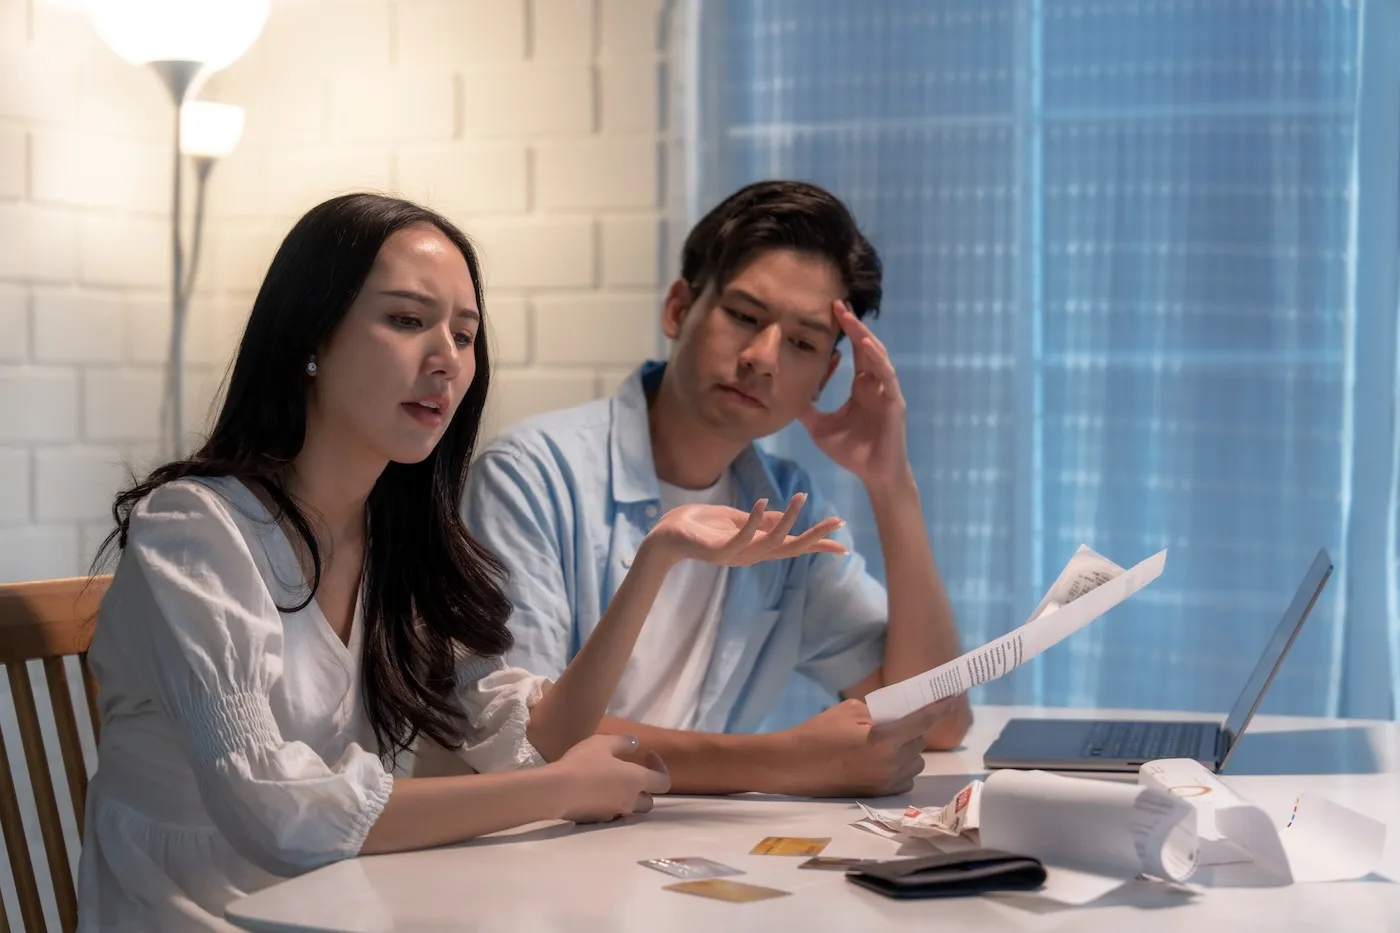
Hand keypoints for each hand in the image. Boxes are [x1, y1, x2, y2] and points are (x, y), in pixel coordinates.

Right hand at [553, 734, 670, 823]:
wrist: (557, 791)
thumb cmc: (583, 763)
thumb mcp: (602, 743)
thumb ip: (622, 742)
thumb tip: (635, 742)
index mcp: (636, 780)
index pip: (664, 781)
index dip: (660, 768)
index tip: (647, 755)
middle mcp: (629, 800)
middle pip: (649, 801)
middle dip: (644, 789)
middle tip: (630, 774)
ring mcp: (613, 813)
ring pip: (630, 810)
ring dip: (627, 798)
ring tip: (611, 784)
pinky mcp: (597, 821)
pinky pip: (610, 813)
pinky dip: (609, 804)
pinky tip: (593, 793)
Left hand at [647, 492, 845, 565]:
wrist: (666, 536)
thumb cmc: (700, 526)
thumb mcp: (736, 519)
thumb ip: (760, 520)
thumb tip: (786, 515)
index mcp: (757, 547)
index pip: (794, 546)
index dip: (818, 545)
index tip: (844, 544)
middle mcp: (751, 555)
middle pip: (791, 548)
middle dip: (815, 536)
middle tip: (838, 522)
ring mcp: (736, 554)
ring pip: (772, 542)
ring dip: (790, 520)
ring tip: (802, 497)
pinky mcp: (719, 550)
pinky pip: (742, 537)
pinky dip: (755, 520)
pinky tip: (764, 502)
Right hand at [778, 696, 960, 797]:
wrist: (792, 767)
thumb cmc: (817, 733)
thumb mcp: (849, 710)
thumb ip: (880, 711)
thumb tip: (901, 714)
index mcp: (884, 740)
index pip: (922, 720)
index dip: (940, 706)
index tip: (954, 695)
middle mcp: (892, 764)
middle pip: (919, 741)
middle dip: (911, 729)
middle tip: (891, 722)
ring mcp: (887, 782)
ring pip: (915, 760)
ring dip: (906, 748)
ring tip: (880, 743)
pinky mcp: (881, 794)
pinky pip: (905, 775)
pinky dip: (899, 765)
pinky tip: (877, 759)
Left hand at [799, 301, 910, 488]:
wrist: (874, 474)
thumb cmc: (852, 452)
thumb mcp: (819, 427)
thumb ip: (807, 409)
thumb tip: (785, 395)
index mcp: (862, 387)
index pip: (854, 353)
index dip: (844, 333)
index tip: (829, 312)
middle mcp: (876, 384)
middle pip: (865, 347)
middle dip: (852, 325)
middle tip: (836, 303)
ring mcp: (887, 391)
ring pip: (877, 356)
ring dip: (863, 336)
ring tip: (849, 318)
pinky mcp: (895, 402)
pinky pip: (887, 376)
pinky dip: (877, 360)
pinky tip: (865, 346)